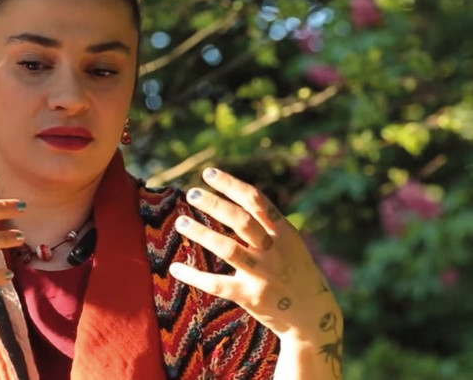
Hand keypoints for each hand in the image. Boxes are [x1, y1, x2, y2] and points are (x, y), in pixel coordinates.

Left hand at [169, 168, 342, 376]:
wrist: (312, 316)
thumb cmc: (293, 271)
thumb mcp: (289, 243)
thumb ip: (265, 224)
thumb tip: (231, 197)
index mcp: (284, 233)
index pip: (256, 201)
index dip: (231, 185)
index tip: (209, 173)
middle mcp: (274, 251)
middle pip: (241, 221)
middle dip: (215, 204)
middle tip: (192, 193)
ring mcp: (262, 274)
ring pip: (228, 249)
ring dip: (202, 233)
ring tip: (181, 222)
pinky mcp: (250, 297)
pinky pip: (217, 284)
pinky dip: (194, 275)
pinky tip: (176, 267)